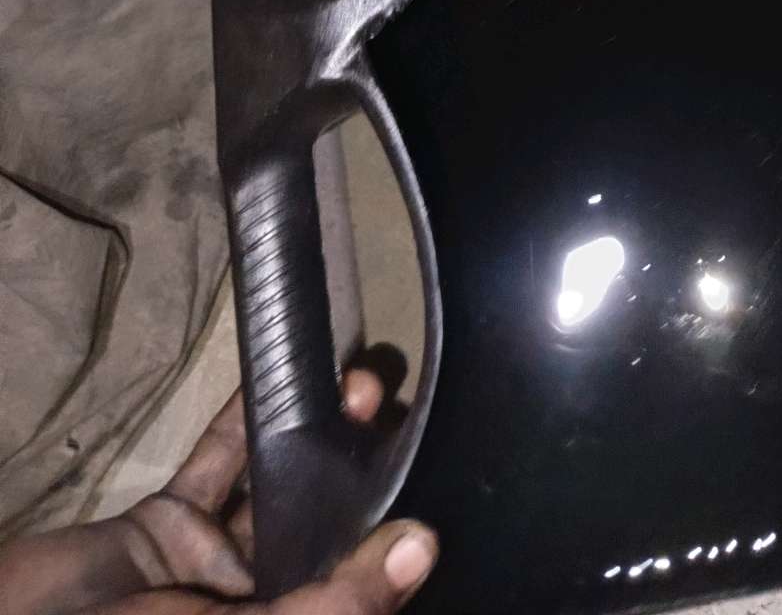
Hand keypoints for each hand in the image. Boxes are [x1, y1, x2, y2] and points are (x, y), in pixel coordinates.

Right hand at [0, 371, 435, 614]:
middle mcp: (253, 605)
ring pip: (277, 490)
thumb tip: (422, 548)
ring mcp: (207, 566)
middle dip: (361, 468)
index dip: (392, 541)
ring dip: (314, 434)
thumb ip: (331, 600)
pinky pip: (216, 465)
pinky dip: (245, 420)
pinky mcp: (163, 525)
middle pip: (323, 531)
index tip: (439, 472)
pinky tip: (283, 370)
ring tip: (359, 380)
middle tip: (399, 401)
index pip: (351, 592)